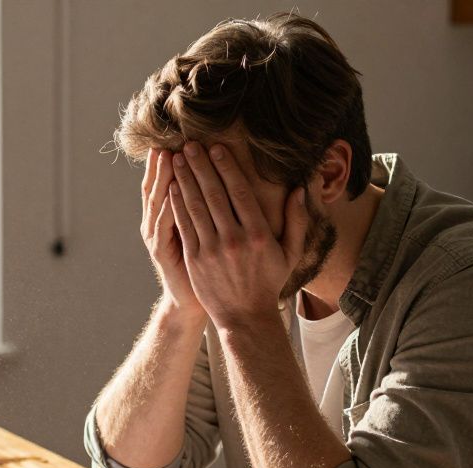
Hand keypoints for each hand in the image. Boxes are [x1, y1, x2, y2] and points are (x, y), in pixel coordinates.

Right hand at [139, 149, 203, 318]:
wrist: (193, 302)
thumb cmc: (206, 270)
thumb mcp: (202, 237)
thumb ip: (201, 209)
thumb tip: (206, 181)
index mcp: (171, 217)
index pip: (171, 182)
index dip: (173, 162)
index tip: (183, 139)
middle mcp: (159, 224)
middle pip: (160, 186)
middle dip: (165, 163)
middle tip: (171, 138)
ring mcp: (158, 237)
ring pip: (158, 201)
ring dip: (163, 178)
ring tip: (167, 156)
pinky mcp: (162, 251)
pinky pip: (164, 224)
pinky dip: (166, 207)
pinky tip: (171, 190)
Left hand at [168, 142, 308, 330]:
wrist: (244, 318)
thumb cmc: (268, 283)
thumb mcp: (290, 254)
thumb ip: (297, 221)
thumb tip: (300, 188)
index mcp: (259, 234)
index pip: (240, 192)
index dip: (227, 167)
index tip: (217, 148)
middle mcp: (234, 240)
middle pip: (214, 194)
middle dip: (201, 166)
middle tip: (190, 144)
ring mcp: (212, 250)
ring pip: (196, 207)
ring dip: (185, 180)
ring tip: (177, 159)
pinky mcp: (195, 260)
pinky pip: (185, 226)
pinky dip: (177, 205)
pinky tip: (172, 187)